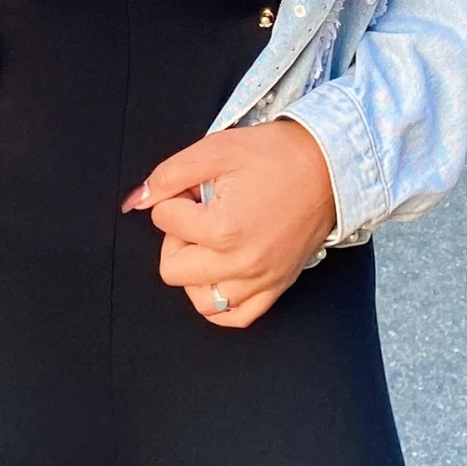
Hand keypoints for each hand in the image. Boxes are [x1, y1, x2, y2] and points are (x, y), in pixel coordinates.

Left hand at [120, 120, 336, 326]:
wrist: (331, 166)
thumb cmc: (277, 154)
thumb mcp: (216, 149)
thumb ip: (169, 175)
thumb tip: (135, 200)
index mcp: (222, 229)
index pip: (163, 220)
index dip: (175, 197)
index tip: (198, 187)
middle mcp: (240, 264)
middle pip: (171, 269)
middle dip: (177, 236)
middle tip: (200, 212)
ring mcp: (260, 281)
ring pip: (200, 300)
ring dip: (195, 272)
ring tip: (210, 242)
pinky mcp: (276, 287)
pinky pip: (235, 316)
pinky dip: (220, 301)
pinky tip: (219, 273)